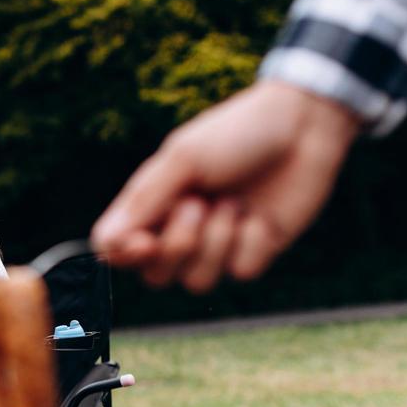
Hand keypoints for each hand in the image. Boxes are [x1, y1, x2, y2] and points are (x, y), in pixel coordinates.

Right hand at [91, 80, 359, 291]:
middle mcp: (179, 230)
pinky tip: (259, 213)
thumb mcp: (183, 158)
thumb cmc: (236, 133)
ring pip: (196, 281)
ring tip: (233, 202)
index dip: (124, 256)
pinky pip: (240, 271)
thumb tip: (103, 245)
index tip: (144, 242)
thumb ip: (143, 201)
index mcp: (152, 206)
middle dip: (177, 246)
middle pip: (156, 276)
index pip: (115, 250)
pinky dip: (249, 241)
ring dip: (215, 241)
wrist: (303, 125)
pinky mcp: (254, 251)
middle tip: (198, 203)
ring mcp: (217, 244)